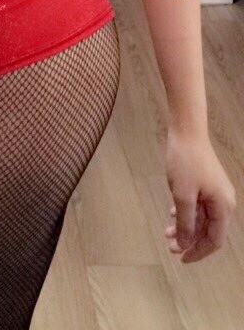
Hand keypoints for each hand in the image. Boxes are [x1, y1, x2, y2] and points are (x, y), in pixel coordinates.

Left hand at [164, 126, 236, 262]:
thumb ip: (185, 223)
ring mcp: (215, 192)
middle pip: (209, 231)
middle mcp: (223, 201)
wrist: (186, 131)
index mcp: (223, 206)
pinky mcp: (206, 184)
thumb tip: (186, 244)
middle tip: (169, 246)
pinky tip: (171, 214)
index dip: (198, 252)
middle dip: (190, 241)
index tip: (181, 258)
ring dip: (185, 227)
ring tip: (166, 232)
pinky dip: (186, 213)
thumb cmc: (185, 162)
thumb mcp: (183, 196)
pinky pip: (198, 206)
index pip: (214, 240)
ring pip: (202, 219)